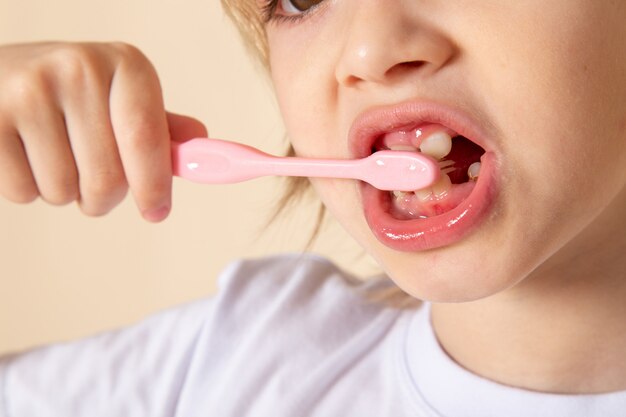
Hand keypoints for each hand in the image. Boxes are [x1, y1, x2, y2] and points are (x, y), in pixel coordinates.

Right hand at [0, 42, 206, 221]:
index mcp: (125, 65)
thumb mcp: (118, 97)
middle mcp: (79, 69)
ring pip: (64, 192)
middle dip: (103, 197)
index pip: (148, 139)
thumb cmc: (70, 94)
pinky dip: (28, 189)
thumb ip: (157, 126)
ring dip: (64, 192)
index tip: (156, 212)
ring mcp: (29, 91)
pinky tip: (24, 154)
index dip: (154, 186)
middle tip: (91, 178)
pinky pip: (23, 191)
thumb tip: (199, 144)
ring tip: (52, 155)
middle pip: (108, 179)